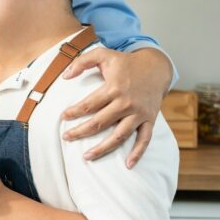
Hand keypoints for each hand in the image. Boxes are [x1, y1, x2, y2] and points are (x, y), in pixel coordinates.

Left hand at [61, 48, 170, 167]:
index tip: (63, 117)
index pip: (89, 104)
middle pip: (100, 122)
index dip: (74, 112)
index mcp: (114, 88)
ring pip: (119, 136)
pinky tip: (128, 165)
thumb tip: (65, 76)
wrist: (156, 67)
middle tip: (66, 137)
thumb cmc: (126, 62)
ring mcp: (139, 113)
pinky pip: (144, 140)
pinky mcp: (150, 120)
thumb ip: (82, 61)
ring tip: (87, 156)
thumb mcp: (103, 54)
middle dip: (81, 132)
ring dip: (103, 148)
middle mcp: (126, 103)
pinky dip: (138, 153)